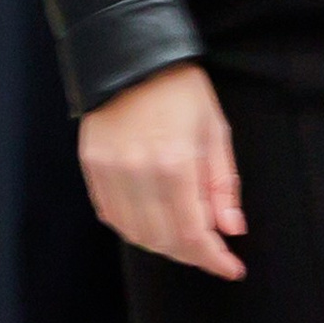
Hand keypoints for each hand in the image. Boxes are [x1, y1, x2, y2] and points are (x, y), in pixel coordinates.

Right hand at [78, 63, 245, 278]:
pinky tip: (152, 220)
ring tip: (184, 235)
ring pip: (136, 235)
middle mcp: (138, 175)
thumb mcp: (214, 128)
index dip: (214, 259)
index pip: (193, 234)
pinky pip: (112, 217)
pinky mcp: (91, 169)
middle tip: (211, 249)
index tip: (231, 268)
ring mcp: (110, 173)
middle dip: (192, 253)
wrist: (130, 53)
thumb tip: (231, 229)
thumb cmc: (180, 88)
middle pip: (164, 241)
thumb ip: (223, 183)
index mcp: (175, 164)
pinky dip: (134, 228)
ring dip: (163, 245)